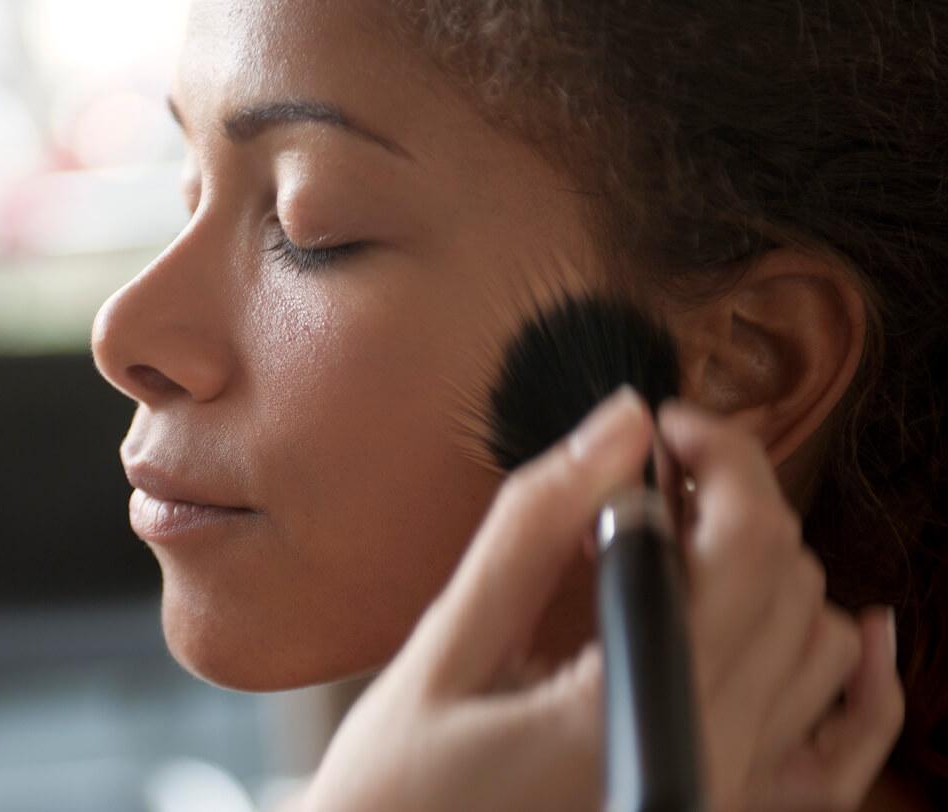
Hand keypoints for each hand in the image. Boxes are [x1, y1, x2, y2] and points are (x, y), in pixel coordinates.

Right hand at [300, 392, 902, 810]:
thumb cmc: (401, 787)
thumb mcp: (447, 651)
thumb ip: (531, 531)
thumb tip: (617, 426)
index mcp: (639, 712)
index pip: (745, 547)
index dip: (719, 456)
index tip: (663, 426)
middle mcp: (711, 761)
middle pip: (790, 582)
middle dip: (734, 497)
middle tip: (654, 472)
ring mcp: (727, 793)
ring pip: (820, 644)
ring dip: (770, 566)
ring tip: (690, 537)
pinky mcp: (721, 807)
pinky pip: (839, 749)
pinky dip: (858, 684)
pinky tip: (851, 634)